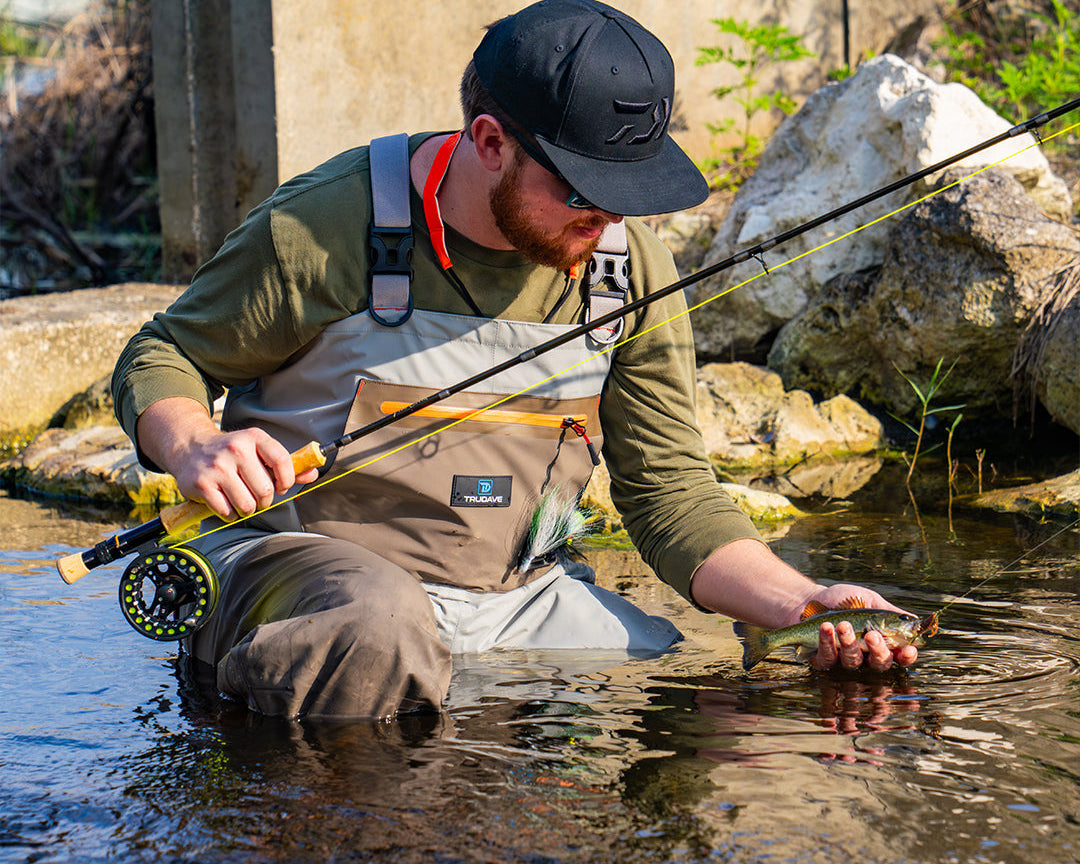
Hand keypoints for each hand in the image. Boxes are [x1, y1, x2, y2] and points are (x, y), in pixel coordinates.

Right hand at [137, 397, 317, 520]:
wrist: (190, 448)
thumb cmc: (233, 454)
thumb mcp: (259, 451)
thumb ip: (287, 464)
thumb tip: (313, 474)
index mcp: (254, 437)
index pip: (282, 461)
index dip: (287, 480)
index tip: (281, 487)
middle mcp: (236, 449)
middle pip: (265, 490)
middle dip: (265, 500)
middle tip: (257, 497)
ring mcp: (217, 467)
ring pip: (247, 504)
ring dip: (247, 509)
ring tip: (242, 500)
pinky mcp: (202, 484)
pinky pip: (227, 511)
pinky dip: (230, 514)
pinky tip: (226, 503)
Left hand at [803, 583, 918, 672]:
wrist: (809, 599)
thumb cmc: (843, 601)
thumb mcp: (868, 600)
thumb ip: (889, 612)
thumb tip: (916, 620)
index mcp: (881, 642)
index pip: (900, 656)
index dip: (906, 656)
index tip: (907, 650)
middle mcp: (866, 656)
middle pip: (880, 664)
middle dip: (878, 650)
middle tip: (871, 634)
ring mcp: (844, 661)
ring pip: (854, 661)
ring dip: (849, 642)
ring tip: (843, 624)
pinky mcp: (823, 661)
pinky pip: (828, 658)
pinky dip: (827, 641)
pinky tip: (826, 627)